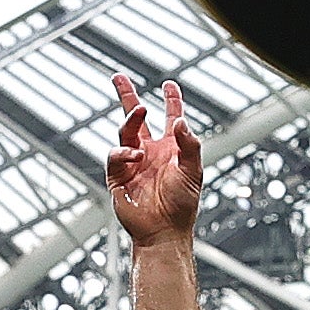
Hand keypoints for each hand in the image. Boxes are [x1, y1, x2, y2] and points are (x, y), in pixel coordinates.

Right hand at [104, 74, 201, 247]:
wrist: (163, 231)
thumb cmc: (182, 205)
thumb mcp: (192, 171)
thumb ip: (188, 144)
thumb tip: (178, 121)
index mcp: (170, 149)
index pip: (170, 118)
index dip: (171, 101)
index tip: (169, 84)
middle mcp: (150, 152)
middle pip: (136, 118)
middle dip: (127, 97)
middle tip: (118, 77)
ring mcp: (132, 163)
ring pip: (125, 132)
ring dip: (131, 119)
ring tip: (140, 112)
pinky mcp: (118, 176)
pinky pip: (116, 155)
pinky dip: (124, 151)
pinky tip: (136, 155)